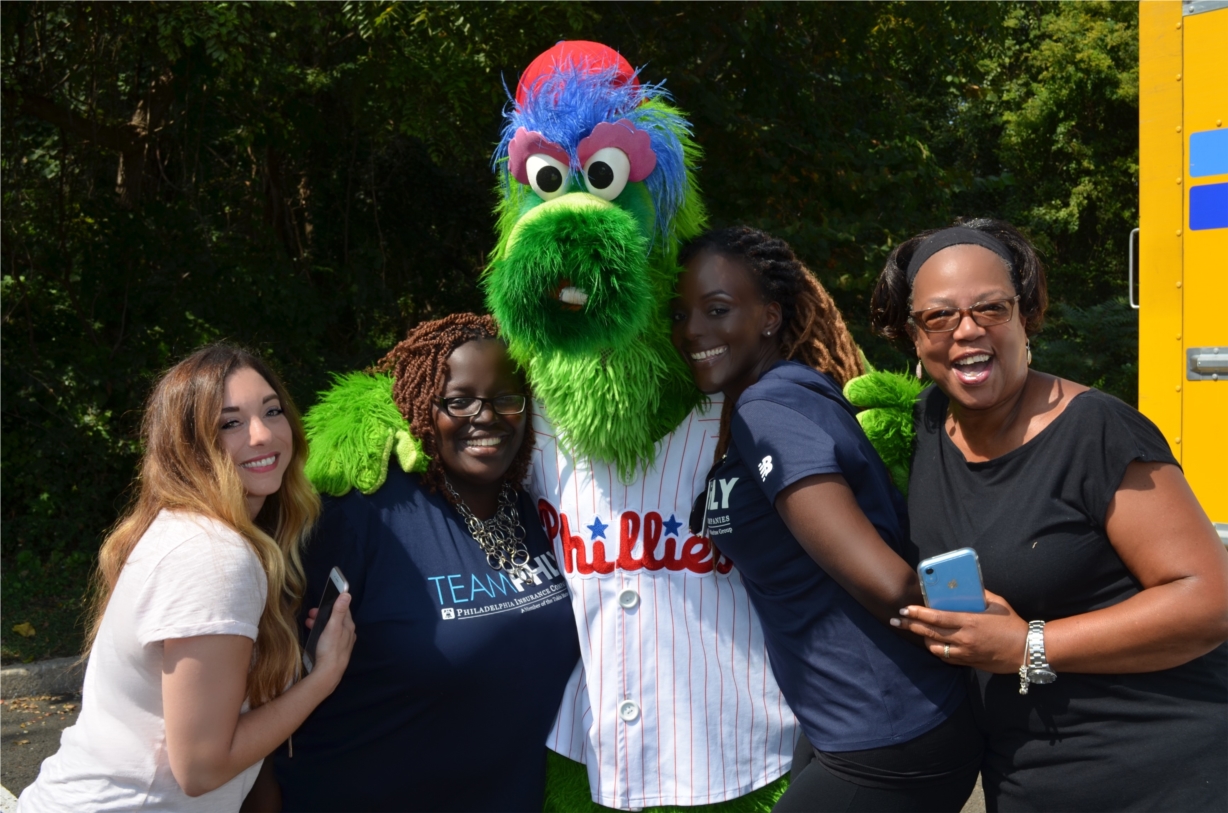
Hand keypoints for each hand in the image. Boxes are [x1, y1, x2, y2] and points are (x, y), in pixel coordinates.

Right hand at [307, 593, 355, 688]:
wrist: (328, 673)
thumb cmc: (330, 649)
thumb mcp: (333, 627)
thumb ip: (339, 611)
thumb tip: (346, 594)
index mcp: (348, 626)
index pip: (344, 609)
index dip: (334, 603)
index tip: (324, 600)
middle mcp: (348, 633)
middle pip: (336, 619)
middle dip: (324, 614)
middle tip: (311, 613)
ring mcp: (342, 642)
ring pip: (332, 628)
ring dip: (320, 623)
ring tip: (308, 622)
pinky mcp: (335, 650)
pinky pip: (329, 637)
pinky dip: (321, 632)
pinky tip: (315, 635)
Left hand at [890, 589, 1027, 673]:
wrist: (1028, 651)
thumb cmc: (1013, 624)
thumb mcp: (997, 603)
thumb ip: (979, 594)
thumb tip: (964, 585)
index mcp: (969, 621)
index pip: (936, 617)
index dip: (917, 613)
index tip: (905, 608)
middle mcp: (964, 638)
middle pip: (929, 632)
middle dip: (910, 625)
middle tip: (897, 620)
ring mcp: (965, 653)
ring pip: (934, 647)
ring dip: (923, 638)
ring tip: (915, 630)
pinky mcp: (969, 663)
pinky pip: (946, 657)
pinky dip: (936, 650)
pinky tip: (932, 643)